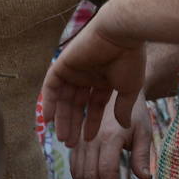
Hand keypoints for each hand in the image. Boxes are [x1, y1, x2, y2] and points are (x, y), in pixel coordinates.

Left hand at [41, 19, 146, 146]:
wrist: (121, 34)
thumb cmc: (130, 59)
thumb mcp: (130, 88)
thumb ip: (123, 107)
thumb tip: (123, 125)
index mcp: (105, 78)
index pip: (95, 104)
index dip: (92, 121)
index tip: (89, 139)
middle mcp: (88, 74)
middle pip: (76, 103)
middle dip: (74, 123)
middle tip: (71, 144)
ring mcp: (74, 69)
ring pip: (63, 98)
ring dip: (61, 117)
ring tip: (62, 138)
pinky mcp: (63, 64)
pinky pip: (51, 86)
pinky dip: (48, 102)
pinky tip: (48, 119)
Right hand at [68, 93, 152, 178]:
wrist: (117, 94)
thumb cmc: (135, 115)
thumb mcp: (144, 131)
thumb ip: (143, 155)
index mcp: (110, 136)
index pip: (106, 171)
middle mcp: (91, 139)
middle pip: (90, 176)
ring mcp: (80, 141)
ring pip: (79, 175)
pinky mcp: (76, 144)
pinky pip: (74, 169)